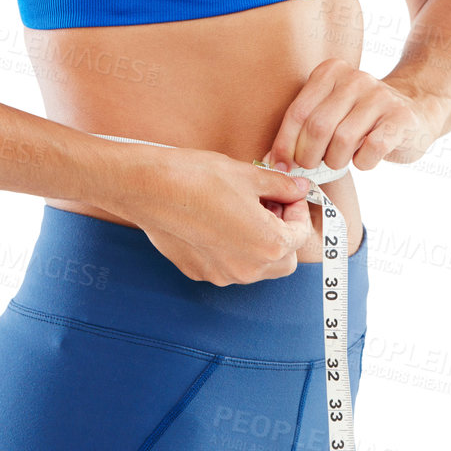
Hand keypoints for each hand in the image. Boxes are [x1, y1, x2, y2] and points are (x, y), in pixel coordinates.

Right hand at [127, 145, 317, 285]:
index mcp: (268, 244)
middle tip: (270, 204)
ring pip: (257, 267)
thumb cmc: (197, 178)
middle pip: (285, 260)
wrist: (149, 188)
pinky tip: (219, 222)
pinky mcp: (200, 273)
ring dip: (260, 244)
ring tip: (243, 212)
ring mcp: (222, 275)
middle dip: (284, 233)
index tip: (288, 194)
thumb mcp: (248, 175)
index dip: (298, 210)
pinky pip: (229, 266)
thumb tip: (299, 188)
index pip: (301, 235)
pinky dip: (233, 249)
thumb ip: (280, 186)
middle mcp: (248, 268)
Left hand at [262, 59, 445, 173]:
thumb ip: (302, 129)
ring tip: (339, 161)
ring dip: (335, 161)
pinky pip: (371, 149)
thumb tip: (270, 160)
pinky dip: (362, 163)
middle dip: (308, 156)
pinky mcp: (400, 118)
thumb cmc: (361, 119)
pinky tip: (364, 160)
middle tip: (311, 167)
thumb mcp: (331, 112)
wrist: (416, 110)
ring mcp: (381, 97)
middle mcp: (356, 79)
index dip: (284, 144)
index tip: (280, 166)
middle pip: (317, 127)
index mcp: (331, 72)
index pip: (297, 112)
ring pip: (342, 140)